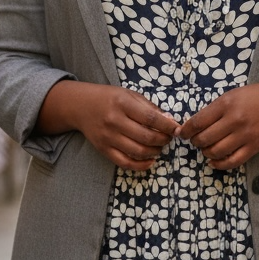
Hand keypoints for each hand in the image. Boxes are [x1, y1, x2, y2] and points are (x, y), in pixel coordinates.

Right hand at [39, 81, 179, 170]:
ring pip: (138, 151)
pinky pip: (125, 163)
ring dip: (155, 151)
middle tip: (169, 137)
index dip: (168, 126)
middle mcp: (114, 121)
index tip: (178, 129)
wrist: (80, 106)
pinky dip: (141, 165)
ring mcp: (108, 137)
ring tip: (160, 146)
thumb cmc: (109, 98)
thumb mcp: (129, 95)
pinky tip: (151, 160)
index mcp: (122, 103)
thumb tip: (170, 120)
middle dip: (164, 139)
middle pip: (146, 136)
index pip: (151, 118)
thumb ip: (149, 107)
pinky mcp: (103, 149)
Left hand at [178, 78, 258, 169]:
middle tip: (196, 140)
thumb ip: (214, 109)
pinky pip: (232, 162)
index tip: (182, 133)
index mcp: (226, 104)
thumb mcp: (232, 95)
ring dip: (206, 153)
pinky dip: (219, 164)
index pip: (197, 122)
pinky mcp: (254, 146)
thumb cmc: (255, 96)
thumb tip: (193, 126)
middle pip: (204, 139)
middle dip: (195, 142)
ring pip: (216, 152)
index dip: (186, 131)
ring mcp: (245, 135)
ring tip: (206, 148)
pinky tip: (214, 161)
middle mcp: (235, 120)